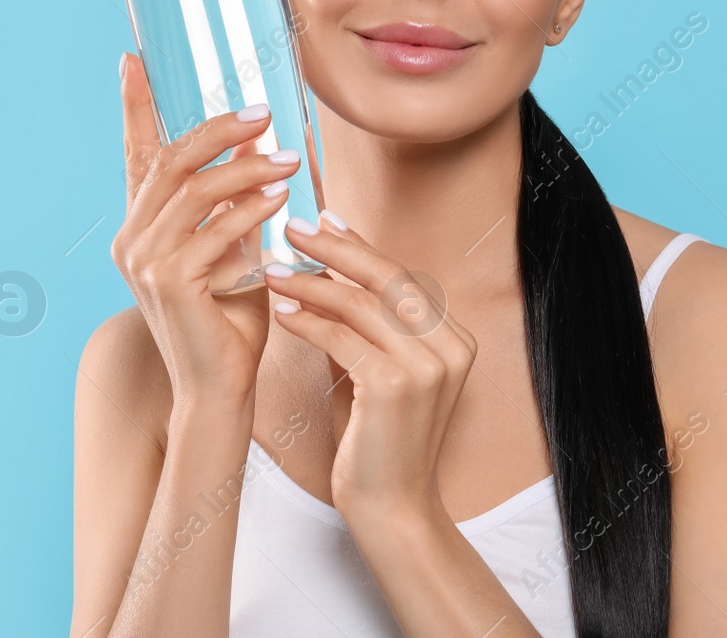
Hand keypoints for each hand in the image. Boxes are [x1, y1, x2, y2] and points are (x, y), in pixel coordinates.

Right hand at [110, 52, 299, 409]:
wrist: (219, 391)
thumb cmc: (230, 325)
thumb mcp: (233, 251)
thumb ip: (234, 207)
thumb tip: (259, 150)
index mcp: (139, 229)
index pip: (136, 155)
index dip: (134, 107)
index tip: (133, 60)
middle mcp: (131, 240)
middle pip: (171, 161)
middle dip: (217, 130)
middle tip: (261, 112)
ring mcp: (144, 261)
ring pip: (195, 191)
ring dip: (246, 168)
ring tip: (288, 159)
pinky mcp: (169, 282)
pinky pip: (213, 230)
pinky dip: (248, 210)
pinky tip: (279, 199)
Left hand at [264, 214, 477, 525]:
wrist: (391, 508)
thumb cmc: (377, 440)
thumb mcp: (377, 370)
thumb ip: (366, 325)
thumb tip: (326, 268)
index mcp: (454, 338)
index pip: (400, 277)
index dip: (358, 245)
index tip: (323, 218)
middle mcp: (450, 346)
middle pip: (385, 278)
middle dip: (334, 247)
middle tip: (291, 228)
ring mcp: (427, 366)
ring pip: (359, 304)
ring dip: (309, 281)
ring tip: (272, 269)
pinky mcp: (395, 386)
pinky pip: (340, 337)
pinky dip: (306, 319)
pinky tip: (279, 311)